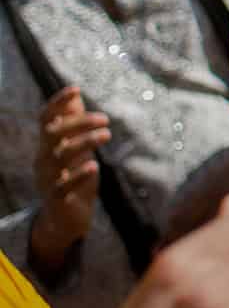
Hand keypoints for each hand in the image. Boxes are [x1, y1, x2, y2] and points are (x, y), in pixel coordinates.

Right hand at [31, 86, 107, 266]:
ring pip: (59, 157)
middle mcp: (43, 159)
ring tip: (106, 134)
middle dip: (78, 123)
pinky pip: (63, 186)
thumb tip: (76, 95)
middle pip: (53, 134)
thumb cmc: (72, 177)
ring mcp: (47, 179)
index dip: (57, 103)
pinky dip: (78, 175)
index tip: (76, 89)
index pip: (46, 119)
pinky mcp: (56, 199)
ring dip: (84, 143)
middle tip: (105, 119)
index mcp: (48, 145)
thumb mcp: (75, 148)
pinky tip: (94, 166)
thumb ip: (73, 124)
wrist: (65, 218)